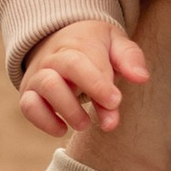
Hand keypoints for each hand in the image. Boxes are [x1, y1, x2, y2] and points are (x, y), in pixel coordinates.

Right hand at [21, 19, 149, 138]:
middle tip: (108, 120)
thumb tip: (141, 78)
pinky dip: (43, 121)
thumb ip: (130, 58)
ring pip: (44, 88)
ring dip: (66, 110)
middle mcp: (54, 58)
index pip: (84, 61)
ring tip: (84, 125)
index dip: (99, 84)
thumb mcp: (115, 43)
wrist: (58, 42)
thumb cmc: (94, 47)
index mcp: (77, 43)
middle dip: (87, 94)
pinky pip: (28, 106)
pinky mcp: (29, 93)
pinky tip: (62, 129)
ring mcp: (39, 76)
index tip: (115, 101)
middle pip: (63, 70)